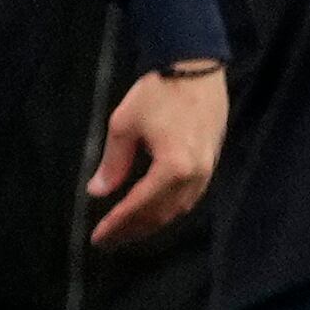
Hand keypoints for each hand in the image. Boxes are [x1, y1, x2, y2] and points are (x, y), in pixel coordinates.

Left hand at [90, 64, 225, 246]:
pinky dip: (169, 208)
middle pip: (161, 214)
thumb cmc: (158, 93)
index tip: (98, 238)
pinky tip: (155, 208)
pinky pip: (190, 197)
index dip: (117, 224)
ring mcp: (206, 170)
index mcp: (172, 169)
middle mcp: (194, 176)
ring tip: (130, 229)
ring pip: (178, 209)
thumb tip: (98, 192)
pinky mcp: (211, 162)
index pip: (140, 206)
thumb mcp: (125, 125)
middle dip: (133, 230)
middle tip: (110, 241)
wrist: (196, 68)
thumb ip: (113, 163)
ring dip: (152, 222)